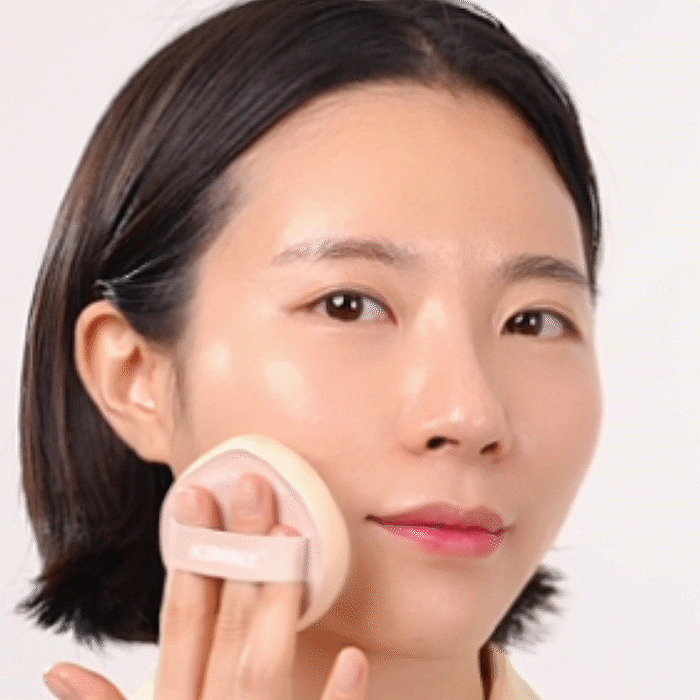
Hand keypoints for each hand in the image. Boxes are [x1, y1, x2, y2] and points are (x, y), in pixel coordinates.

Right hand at [43, 472, 368, 699]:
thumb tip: (58, 668)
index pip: (180, 621)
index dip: (189, 559)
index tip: (196, 501)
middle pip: (223, 625)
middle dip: (238, 553)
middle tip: (253, 487)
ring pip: (259, 667)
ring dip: (274, 605)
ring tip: (290, 541)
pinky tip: (353, 660)